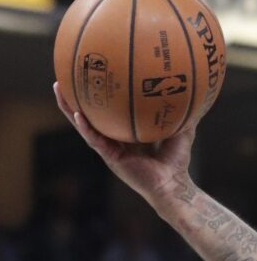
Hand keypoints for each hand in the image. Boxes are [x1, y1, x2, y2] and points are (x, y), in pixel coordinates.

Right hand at [53, 81, 194, 201]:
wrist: (173, 185)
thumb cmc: (176, 162)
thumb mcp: (180, 132)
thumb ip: (182, 116)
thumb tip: (194, 94)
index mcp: (126, 133)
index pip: (108, 111)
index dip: (98, 96)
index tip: (91, 76)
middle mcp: (114, 139)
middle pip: (89, 114)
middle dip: (76, 96)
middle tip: (64, 76)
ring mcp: (109, 148)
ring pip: (83, 125)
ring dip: (69, 108)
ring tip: (59, 89)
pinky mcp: (110, 157)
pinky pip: (94, 140)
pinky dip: (85, 127)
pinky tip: (77, 114)